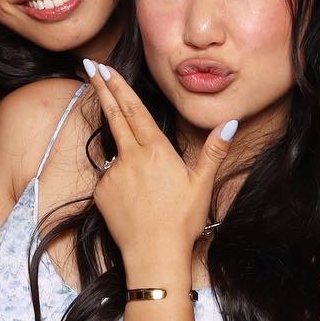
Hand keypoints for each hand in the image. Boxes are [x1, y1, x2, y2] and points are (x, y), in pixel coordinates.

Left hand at [84, 61, 235, 273]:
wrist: (154, 254)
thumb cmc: (182, 220)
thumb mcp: (202, 184)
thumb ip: (212, 150)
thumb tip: (230, 123)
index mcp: (156, 150)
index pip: (134, 110)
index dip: (119, 86)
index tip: (105, 68)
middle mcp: (130, 156)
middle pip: (114, 115)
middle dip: (102, 88)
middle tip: (90, 66)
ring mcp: (113, 173)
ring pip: (118, 154)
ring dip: (127, 161)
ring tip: (148, 192)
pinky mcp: (101, 191)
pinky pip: (110, 179)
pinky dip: (121, 184)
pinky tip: (135, 204)